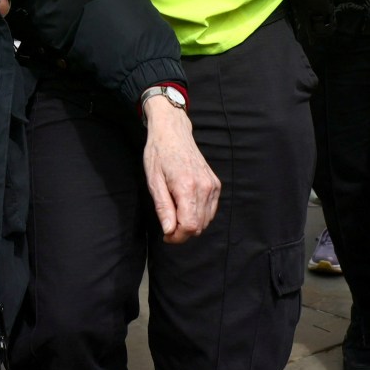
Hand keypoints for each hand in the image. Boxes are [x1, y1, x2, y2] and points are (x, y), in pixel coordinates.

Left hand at [142, 100, 219, 242]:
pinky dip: (199, 215)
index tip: (166, 236)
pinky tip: (185, 207)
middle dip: (183, 233)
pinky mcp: (215, 184)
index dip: (178, 237)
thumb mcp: (153, 180)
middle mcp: (205, 188)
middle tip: (167, 227)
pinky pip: (210, 210)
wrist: (173, 132)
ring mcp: (212, 186)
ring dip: (191, 225)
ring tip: (175, 215)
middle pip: (199, 226)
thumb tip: (169, 230)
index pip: (189, 226)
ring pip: (206, 220)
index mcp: (187, 187)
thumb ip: (163, 207)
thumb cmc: (159, 153)